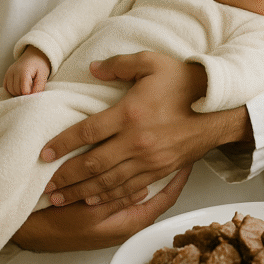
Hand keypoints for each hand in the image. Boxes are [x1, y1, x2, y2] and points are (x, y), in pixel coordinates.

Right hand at [4, 46, 50, 95]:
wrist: (34, 55)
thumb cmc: (40, 66)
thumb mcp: (43, 76)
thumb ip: (39, 87)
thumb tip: (34, 98)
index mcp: (24, 72)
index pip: (24, 91)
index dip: (30, 94)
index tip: (35, 91)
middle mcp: (14, 72)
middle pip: (17, 91)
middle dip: (24, 94)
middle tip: (32, 90)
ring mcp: (9, 72)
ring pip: (10, 90)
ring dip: (18, 93)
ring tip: (27, 88)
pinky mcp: (7, 74)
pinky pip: (6, 87)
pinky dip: (12, 90)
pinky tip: (19, 88)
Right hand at [12, 166, 190, 251]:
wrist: (31, 232)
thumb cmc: (59, 226)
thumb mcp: (90, 216)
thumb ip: (116, 201)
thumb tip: (143, 189)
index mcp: (129, 223)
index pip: (165, 198)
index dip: (179, 178)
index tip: (189, 159)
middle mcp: (128, 221)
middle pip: (158, 194)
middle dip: (170, 172)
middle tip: (182, 148)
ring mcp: (118, 216)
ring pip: (144, 190)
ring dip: (154, 172)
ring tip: (168, 149)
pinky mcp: (106, 209)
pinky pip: (129, 190)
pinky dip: (136, 175)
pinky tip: (138, 160)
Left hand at [40, 52, 251, 205]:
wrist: (219, 107)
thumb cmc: (184, 82)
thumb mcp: (150, 62)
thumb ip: (118, 64)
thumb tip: (92, 69)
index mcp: (130, 113)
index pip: (87, 132)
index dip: (62, 144)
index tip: (44, 154)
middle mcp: (137, 141)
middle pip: (92, 165)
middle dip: (65, 178)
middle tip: (44, 187)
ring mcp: (149, 160)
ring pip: (108, 183)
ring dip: (81, 193)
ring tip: (59, 199)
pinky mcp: (160, 170)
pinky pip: (129, 188)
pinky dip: (108, 198)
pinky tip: (93, 202)